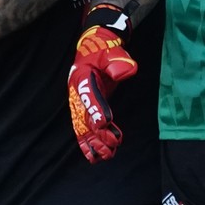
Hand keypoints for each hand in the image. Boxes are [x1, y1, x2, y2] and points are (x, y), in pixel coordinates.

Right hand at [67, 21, 137, 163]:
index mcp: (82, 79)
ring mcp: (79, 104)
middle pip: (85, 117)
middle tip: (112, 145)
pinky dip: (87, 143)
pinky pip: (83, 129)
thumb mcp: (110, 51)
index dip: (97, 111)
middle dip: (98, 134)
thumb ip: (117, 61)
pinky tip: (94, 157)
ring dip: (94, 143)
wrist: (94, 47)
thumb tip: (128, 71)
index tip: (105, 123)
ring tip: (107, 156)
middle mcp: (77, 94)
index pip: (89, 98)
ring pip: (83, 128)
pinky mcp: (84, 109)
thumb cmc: (102, 50)